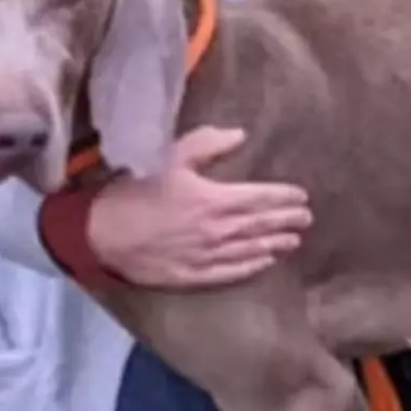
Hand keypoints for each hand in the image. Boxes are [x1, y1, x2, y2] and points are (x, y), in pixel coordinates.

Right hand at [87, 126, 312, 287]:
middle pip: (261, 225)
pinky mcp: (193, 275)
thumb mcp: (171, 156)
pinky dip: (252, 267)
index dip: (284, 197)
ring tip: (294, 241)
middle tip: (307, 219)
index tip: (301, 196)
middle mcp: (218, 231)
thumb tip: (240, 135)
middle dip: (286, 221)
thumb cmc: (137, 190)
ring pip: (251, 250)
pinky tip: (265, 262)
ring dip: (275, 244)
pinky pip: (231, 272)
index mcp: (215, 200)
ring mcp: (207, 256)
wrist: (103, 234)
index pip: (261, 198)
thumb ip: (208, 143)